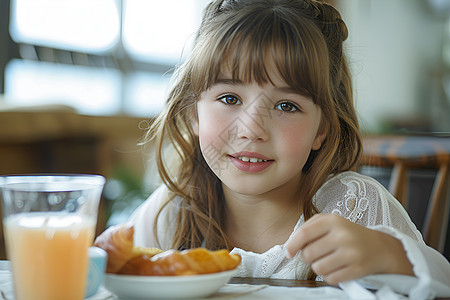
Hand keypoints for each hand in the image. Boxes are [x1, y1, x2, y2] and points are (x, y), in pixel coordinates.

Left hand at [285, 214, 412, 284]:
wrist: (380, 247)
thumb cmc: (348, 234)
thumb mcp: (331, 223)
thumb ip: (309, 229)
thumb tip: (290, 247)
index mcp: (333, 221)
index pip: (304, 233)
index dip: (292, 245)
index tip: (289, 252)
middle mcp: (342, 235)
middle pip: (308, 254)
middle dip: (307, 257)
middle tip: (317, 254)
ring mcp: (351, 252)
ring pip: (317, 268)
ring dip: (318, 267)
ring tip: (328, 261)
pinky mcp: (358, 269)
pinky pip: (331, 278)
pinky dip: (330, 276)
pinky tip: (337, 268)